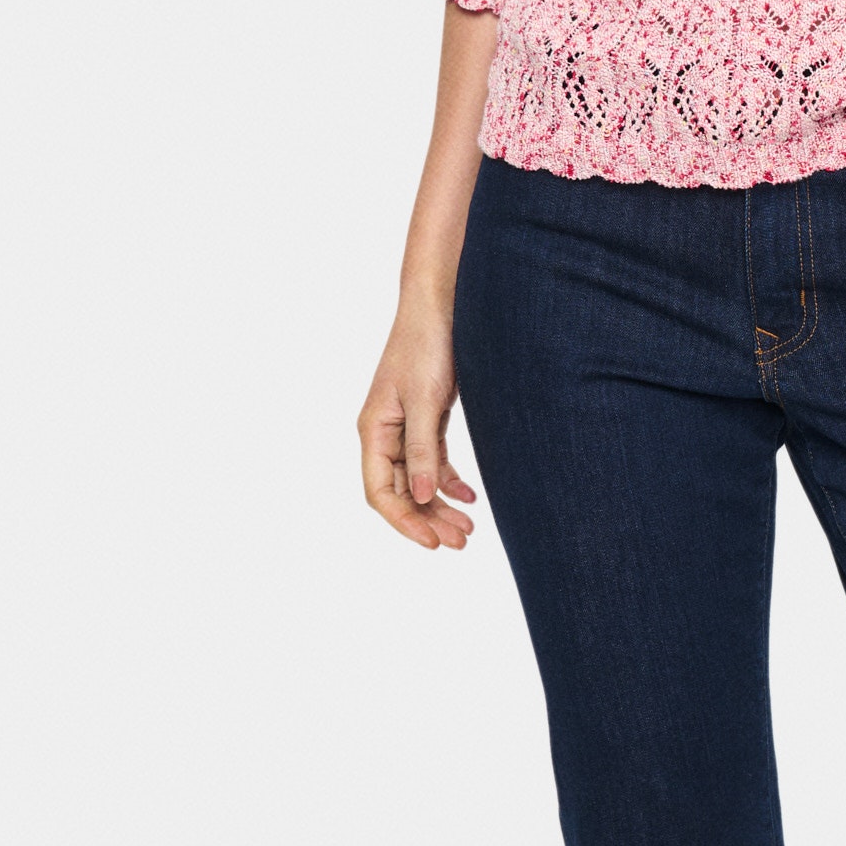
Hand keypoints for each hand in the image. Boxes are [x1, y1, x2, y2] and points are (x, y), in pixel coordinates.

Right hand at [357, 301, 477, 551]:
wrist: (441, 303)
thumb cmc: (427, 345)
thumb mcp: (426, 400)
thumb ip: (422, 449)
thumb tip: (420, 495)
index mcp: (374, 430)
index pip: (380, 492)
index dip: (405, 521)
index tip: (434, 542)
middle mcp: (384, 432)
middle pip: (399, 491)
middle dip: (427, 519)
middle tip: (460, 541)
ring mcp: (405, 426)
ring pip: (418, 480)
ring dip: (439, 505)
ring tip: (468, 529)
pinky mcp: (427, 416)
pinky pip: (433, 460)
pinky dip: (449, 480)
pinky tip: (470, 496)